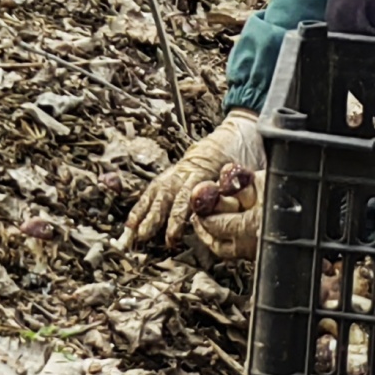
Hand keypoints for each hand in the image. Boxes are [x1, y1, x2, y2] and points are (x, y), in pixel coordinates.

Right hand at [123, 111, 267, 248]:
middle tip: (143, 236)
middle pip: (165, 195)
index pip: (187, 196)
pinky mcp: (169, 177)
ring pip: (155, 193)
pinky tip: (131, 224)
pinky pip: (152, 192)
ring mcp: (175, 173)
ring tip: (131, 234)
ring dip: (141, 214)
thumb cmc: (240, 159)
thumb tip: (234, 212)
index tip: (172, 235)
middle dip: (153, 217)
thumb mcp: (243, 174)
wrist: (231, 138)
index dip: (178, 216)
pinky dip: (141, 208)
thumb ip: (234, 190)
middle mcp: (184, 172)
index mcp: (204, 170)